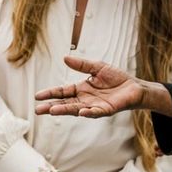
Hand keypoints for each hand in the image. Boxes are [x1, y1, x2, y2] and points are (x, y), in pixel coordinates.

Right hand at [34, 56, 150, 117]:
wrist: (134, 87)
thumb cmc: (116, 78)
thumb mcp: (97, 67)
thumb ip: (81, 64)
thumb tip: (64, 58)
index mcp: (81, 89)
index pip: (62, 92)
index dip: (50, 93)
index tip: (38, 96)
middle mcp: (85, 99)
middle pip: (65, 103)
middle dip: (51, 106)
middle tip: (38, 110)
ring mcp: (94, 106)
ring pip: (76, 109)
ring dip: (64, 110)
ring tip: (52, 111)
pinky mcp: (106, 110)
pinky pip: (95, 112)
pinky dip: (87, 113)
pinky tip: (80, 112)